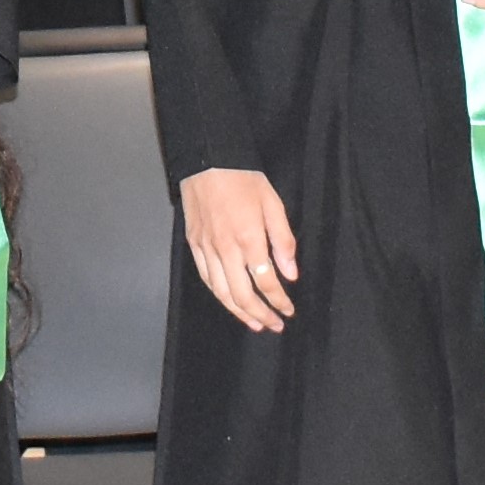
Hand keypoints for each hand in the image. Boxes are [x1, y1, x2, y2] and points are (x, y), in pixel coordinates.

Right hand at [178, 166, 299, 330]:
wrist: (207, 160)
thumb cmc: (243, 178)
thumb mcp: (273, 203)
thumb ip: (283, 240)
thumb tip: (291, 273)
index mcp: (249, 238)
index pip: (266, 281)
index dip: (279, 300)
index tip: (288, 310)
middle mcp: (226, 248)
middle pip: (243, 295)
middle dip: (261, 315)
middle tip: (274, 325)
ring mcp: (207, 248)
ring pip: (222, 292)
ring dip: (240, 312)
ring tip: (254, 323)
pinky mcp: (194, 244)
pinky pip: (207, 279)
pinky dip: (219, 296)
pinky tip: (230, 303)